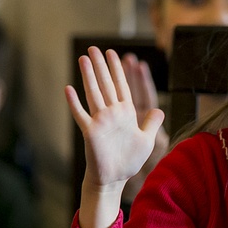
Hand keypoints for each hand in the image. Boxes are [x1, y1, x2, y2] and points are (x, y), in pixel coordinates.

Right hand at [65, 47, 164, 189]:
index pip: (122, 86)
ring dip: (88, 76)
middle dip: (100, 66)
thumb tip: (159, 110)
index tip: (114, 54)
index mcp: (126, 113)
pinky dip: (74, 103)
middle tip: (93, 48)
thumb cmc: (129, 161)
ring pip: (94, 93)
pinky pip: (81, 115)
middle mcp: (112, 113)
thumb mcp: (147, 140)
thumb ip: (152, 124)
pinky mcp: (90, 132)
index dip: (119, 70)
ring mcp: (100, 121)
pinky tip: (68, 89)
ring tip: (83, 59)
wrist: (115, 179)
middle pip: (106, 84)